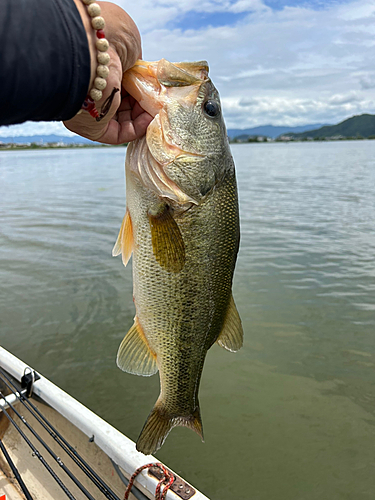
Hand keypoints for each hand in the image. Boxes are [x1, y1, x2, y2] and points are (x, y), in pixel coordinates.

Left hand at [64, 1, 151, 143]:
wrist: (91, 47)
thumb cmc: (108, 40)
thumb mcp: (129, 49)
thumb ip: (136, 67)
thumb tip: (143, 79)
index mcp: (92, 72)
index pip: (117, 86)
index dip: (137, 88)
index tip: (152, 87)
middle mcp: (88, 93)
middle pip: (120, 104)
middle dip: (142, 103)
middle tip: (157, 99)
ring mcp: (90, 113)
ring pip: (122, 120)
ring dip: (143, 116)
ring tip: (157, 107)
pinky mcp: (93, 129)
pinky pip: (120, 134)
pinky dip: (138, 127)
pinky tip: (151, 117)